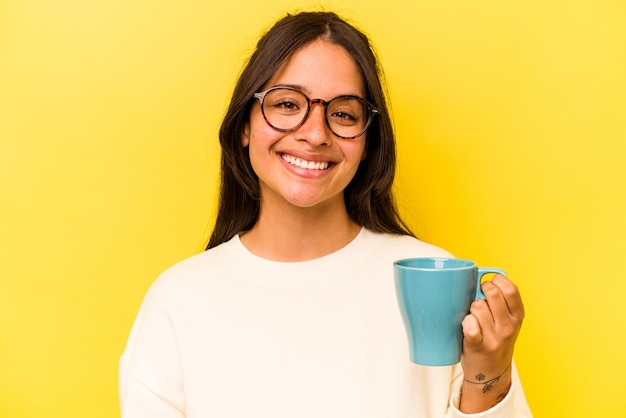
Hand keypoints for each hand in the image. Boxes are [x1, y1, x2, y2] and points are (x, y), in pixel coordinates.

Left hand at [459, 274, 524, 412]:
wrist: (491, 373)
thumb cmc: (495, 340)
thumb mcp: (507, 321)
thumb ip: (500, 301)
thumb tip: (480, 276)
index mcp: (518, 316)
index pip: (511, 289)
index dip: (496, 281)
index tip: (489, 284)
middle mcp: (509, 326)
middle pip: (493, 294)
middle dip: (481, 290)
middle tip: (477, 297)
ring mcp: (494, 338)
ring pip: (478, 306)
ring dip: (471, 308)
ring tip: (473, 316)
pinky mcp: (478, 346)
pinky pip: (470, 326)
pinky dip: (466, 322)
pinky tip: (467, 325)